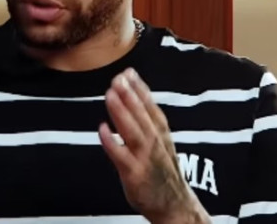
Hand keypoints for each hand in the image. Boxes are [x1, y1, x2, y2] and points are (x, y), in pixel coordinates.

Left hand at [98, 68, 209, 223]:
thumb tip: (131, 93)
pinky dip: (112, 142)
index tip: (128, 71)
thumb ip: (146, 119)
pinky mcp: (134, 174)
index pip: (150, 106)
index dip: (140, 89)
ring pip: (133, 131)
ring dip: (122, 112)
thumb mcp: (161, 141)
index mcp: (161, 133)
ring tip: (110, 94)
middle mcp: (154, 142)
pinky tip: (102, 129)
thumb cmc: (162, 170)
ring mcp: (145, 158)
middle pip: (142, 115)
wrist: (174, 205)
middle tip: (118, 77)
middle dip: (130, 95)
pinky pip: (121, 156)